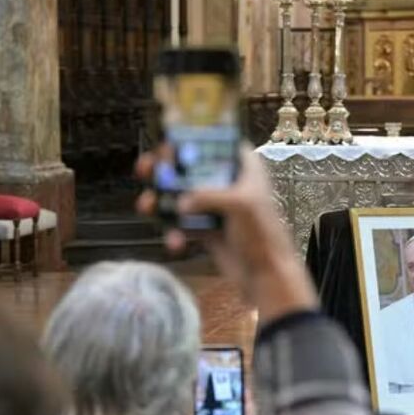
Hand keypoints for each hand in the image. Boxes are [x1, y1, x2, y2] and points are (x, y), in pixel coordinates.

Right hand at [135, 145, 317, 321]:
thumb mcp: (241, 206)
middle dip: (166, 168)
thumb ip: (209, 195)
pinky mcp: (206, 230)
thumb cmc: (264, 236)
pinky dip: (174, 232)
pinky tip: (176, 242)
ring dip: (161, 201)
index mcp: (245, 170)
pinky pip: (181, 225)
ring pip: (180, 196)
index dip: (199, 137)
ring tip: (147, 206)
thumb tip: (180, 201)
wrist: (266, 277)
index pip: (222, 142)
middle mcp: (229, 185)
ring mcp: (215, 208)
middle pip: (192, 167)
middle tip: (148, 168)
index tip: (173, 138)